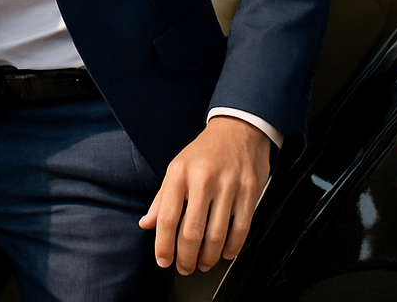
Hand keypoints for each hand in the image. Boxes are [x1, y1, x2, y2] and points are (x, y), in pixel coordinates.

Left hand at [139, 116, 269, 274]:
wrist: (238, 129)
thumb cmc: (204, 152)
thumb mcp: (176, 168)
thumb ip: (161, 199)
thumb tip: (146, 224)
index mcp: (179, 173)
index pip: (167, 217)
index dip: (163, 245)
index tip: (163, 260)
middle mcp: (203, 179)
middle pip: (192, 231)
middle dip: (186, 257)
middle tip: (184, 268)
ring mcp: (228, 185)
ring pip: (217, 234)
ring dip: (209, 257)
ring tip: (203, 264)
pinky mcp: (250, 190)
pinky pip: (242, 227)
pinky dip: (233, 247)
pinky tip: (226, 253)